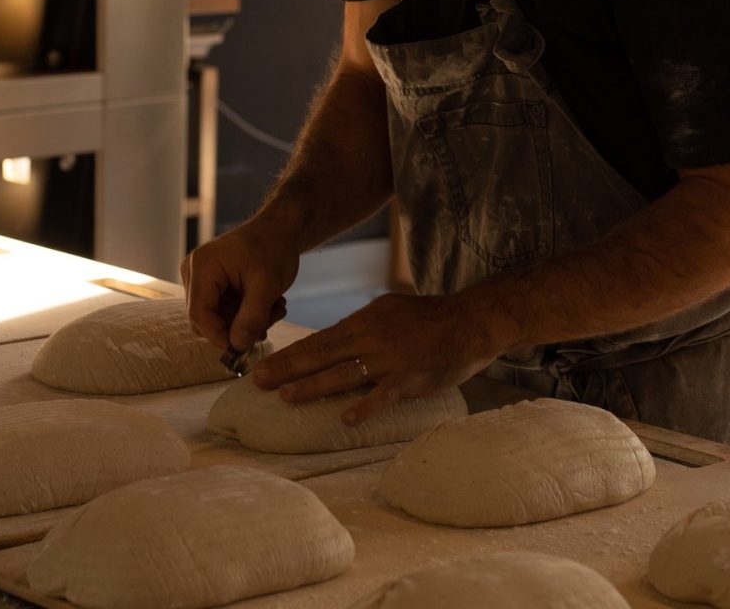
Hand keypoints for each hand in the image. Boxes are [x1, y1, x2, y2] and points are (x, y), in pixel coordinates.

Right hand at [180, 218, 298, 352]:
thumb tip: (237, 347)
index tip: (245, 348)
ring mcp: (201, 279)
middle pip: (207, 319)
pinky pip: (223, 311)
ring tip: (275, 308)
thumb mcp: (267, 284)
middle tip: (270, 320)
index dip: (220, 337)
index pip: (200, 315)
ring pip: (218, 319)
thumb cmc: (274, 247)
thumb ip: (252, 318)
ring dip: (247, 321)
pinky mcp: (212, 285)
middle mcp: (194, 273)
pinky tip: (268, 304)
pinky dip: (246, 313)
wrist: (281, 228)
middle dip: (238, 327)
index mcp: (202, 267)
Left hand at [249, 292, 502, 426]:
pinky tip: (346, 418)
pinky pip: (384, 394)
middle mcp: (373, 335)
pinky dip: (365, 406)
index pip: (320, 339)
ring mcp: (391, 356)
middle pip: (323, 353)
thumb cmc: (430, 318)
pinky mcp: (411, 376)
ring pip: (345, 373)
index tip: (264, 364)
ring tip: (285, 396)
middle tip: (258, 381)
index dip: (291, 353)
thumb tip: (335, 340)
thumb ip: (363, 326)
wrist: (471, 320)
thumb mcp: (390, 310)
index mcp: (366, 320)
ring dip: (313, 385)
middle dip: (288, 368)